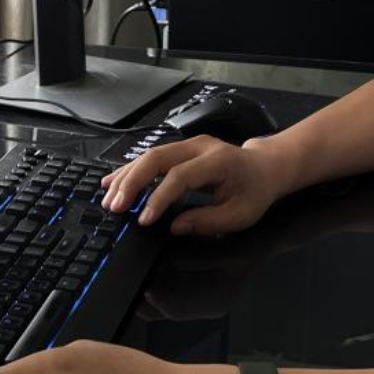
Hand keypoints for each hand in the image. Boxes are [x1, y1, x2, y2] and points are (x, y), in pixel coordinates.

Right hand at [99, 134, 285, 235]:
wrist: (265, 168)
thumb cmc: (255, 191)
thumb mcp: (241, 214)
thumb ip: (209, 221)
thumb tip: (177, 227)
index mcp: (218, 161)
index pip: (180, 176)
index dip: (159, 198)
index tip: (144, 220)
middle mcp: (200, 147)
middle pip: (158, 158)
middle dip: (132, 183)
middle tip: (116, 207)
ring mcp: (189, 145)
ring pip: (150, 155)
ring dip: (126, 177)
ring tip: (109, 199)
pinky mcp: (181, 150)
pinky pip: (152, 158)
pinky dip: (131, 170)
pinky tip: (113, 182)